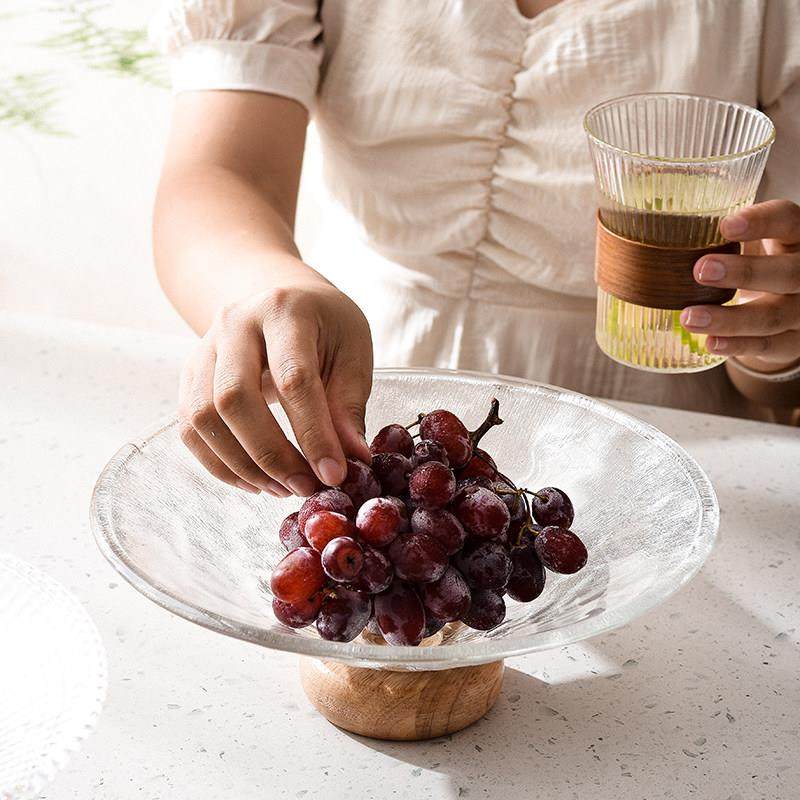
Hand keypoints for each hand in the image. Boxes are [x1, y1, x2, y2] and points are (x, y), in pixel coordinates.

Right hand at [178, 273, 372, 496]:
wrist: (282, 297)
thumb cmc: (324, 326)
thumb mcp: (352, 352)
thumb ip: (349, 404)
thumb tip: (354, 459)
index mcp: (284, 310)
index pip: (293, 378)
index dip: (314, 433)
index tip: (334, 474)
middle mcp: (234, 324)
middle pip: (234, 398)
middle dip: (271, 454)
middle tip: (305, 487)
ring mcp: (204, 348)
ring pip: (203, 417)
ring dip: (243, 465)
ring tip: (283, 489)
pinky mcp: (189, 375)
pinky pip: (190, 428)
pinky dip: (220, 465)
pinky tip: (255, 482)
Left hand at [680, 199, 799, 370]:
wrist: (784, 312)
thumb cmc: (756, 265)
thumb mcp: (748, 244)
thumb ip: (715, 237)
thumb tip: (649, 229)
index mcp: (796, 238)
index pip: (788, 221)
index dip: (762, 222)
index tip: (725, 225)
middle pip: (788, 273)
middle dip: (744, 272)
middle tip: (700, 270)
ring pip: (772, 316)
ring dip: (730, 318)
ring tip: (690, 317)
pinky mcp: (793, 343)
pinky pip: (766, 346)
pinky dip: (737, 345)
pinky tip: (710, 342)